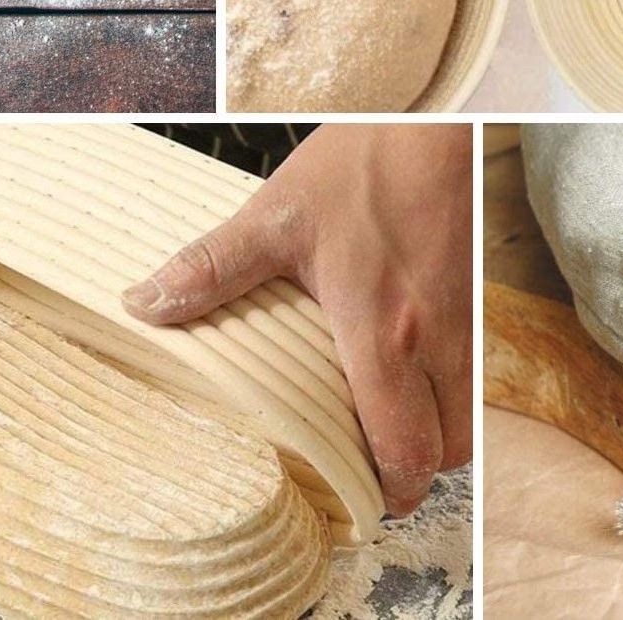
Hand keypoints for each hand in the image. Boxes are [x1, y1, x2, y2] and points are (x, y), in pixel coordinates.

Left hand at [122, 124, 472, 517]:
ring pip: (467, 417)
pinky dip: (447, 391)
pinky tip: (408, 367)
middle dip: (410, 474)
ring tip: (386, 425)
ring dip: (433, 434)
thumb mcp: (278, 215)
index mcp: (382, 334)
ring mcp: (466, 320)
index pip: (402, 451)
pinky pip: (473, 372)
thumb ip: (214, 267)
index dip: (384, 492)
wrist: (437, 125)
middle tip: (365, 467)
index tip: (354, 498)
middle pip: (445, 452)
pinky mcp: (478, 296)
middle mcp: (435, 339)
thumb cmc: (365, 164)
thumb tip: (144, 303)